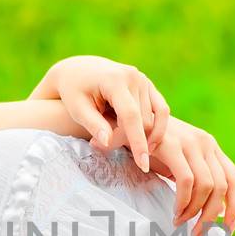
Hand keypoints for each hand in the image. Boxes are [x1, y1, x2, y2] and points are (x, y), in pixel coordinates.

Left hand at [30, 56, 168, 172]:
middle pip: (143, 120)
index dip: (137, 142)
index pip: (131, 116)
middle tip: (108, 147)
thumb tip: (107, 142)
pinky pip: (161, 110)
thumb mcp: (77, 109)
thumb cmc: (73, 91)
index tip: (142, 165)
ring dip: (141, 135)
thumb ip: (93, 125)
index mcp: (115, 80)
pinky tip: (147, 142)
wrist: (79, 70)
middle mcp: (133, 76)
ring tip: (123, 143)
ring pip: (152, 119)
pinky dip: (156, 127)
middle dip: (131, 140)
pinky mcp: (148, 84)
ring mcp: (143, 79)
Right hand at [148, 116, 234, 235]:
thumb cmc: (150, 149)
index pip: (234, 179)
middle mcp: (205, 142)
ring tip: (179, 223)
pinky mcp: (172, 144)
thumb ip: (199, 181)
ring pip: (207, 186)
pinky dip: (183, 201)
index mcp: (210, 147)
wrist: (123, 123)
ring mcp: (189, 142)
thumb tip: (218, 212)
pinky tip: (174, 212)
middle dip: (211, 217)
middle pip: (222, 187)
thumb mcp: (179, 164)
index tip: (228, 230)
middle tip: (197, 235)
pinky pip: (186, 181)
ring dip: (195, 211)